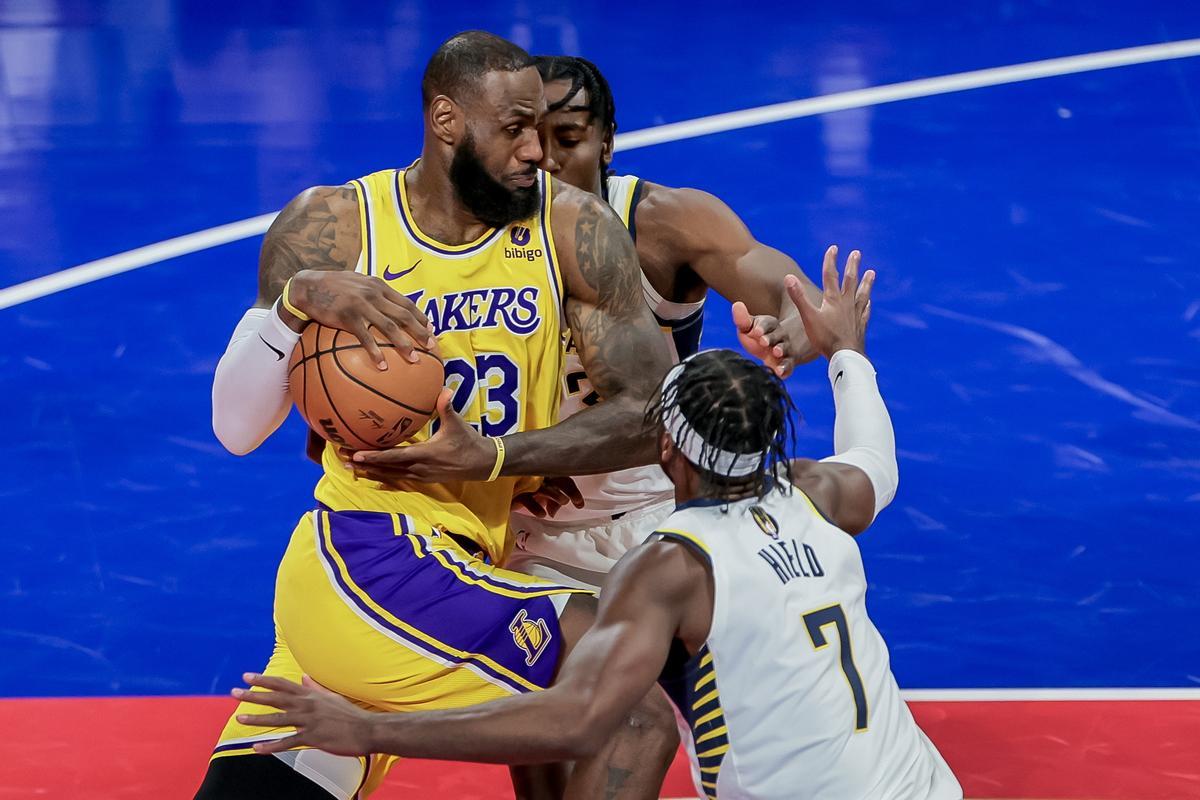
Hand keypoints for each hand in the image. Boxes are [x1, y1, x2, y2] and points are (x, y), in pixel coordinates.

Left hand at [232, 673, 374, 756]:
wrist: (367, 729)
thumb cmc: (350, 714)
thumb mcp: (331, 697)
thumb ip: (315, 688)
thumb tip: (304, 677)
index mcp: (311, 695)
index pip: (282, 684)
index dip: (263, 680)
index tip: (247, 676)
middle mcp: (307, 705)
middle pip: (275, 698)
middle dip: (253, 695)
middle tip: (234, 692)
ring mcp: (309, 721)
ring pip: (278, 719)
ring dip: (257, 719)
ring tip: (239, 718)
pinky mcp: (312, 738)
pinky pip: (287, 742)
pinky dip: (271, 746)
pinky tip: (257, 748)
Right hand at [287, 269, 434, 369]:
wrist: (308, 286)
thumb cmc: (333, 287)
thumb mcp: (357, 283)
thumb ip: (374, 292)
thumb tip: (389, 306)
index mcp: (378, 286)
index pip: (406, 302)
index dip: (420, 316)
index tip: (431, 329)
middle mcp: (374, 294)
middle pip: (404, 315)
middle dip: (420, 331)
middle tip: (432, 346)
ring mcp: (361, 305)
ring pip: (389, 326)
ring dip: (404, 344)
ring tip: (414, 359)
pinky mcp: (347, 317)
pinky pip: (365, 337)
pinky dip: (376, 352)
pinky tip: (382, 366)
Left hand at [349, 389, 496, 482]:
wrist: (481, 464)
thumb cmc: (468, 442)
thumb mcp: (457, 424)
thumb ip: (447, 407)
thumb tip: (444, 390)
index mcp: (425, 455)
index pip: (395, 456)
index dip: (375, 456)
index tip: (356, 454)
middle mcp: (419, 468)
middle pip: (386, 468)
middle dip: (364, 464)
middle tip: (343, 458)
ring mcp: (420, 476)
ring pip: (389, 476)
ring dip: (369, 471)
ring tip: (349, 466)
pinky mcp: (422, 479)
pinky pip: (398, 480)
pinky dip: (382, 478)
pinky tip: (370, 476)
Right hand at [512, 477, 584, 517]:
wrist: (499, 493)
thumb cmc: (523, 492)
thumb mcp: (541, 498)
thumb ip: (551, 502)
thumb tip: (554, 513)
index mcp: (546, 474)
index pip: (563, 478)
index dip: (573, 491)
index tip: (580, 505)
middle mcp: (538, 476)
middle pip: (557, 479)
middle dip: (569, 490)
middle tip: (574, 502)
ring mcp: (527, 482)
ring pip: (544, 487)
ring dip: (555, 495)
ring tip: (563, 502)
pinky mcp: (515, 491)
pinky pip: (527, 498)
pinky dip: (536, 507)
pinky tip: (542, 514)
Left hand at [732, 303, 813, 377]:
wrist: (773, 350)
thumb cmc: (757, 336)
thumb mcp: (748, 327)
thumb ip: (742, 319)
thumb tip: (737, 305)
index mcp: (770, 325)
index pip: (767, 323)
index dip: (762, 327)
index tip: (756, 331)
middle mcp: (780, 336)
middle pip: (777, 336)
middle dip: (770, 338)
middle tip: (763, 341)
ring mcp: (785, 349)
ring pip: (785, 349)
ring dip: (781, 350)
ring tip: (776, 353)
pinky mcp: (788, 363)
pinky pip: (788, 366)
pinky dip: (784, 369)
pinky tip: (779, 372)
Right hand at [785, 245, 873, 359]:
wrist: (846, 357)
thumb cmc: (825, 338)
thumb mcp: (808, 317)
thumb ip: (799, 297)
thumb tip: (789, 277)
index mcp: (833, 300)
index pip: (831, 275)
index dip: (831, 261)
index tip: (833, 248)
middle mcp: (846, 304)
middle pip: (850, 280)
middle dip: (852, 266)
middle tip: (856, 253)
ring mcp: (855, 315)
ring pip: (862, 294)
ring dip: (866, 282)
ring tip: (872, 272)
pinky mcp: (860, 326)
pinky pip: (865, 312)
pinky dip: (867, 305)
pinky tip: (869, 303)